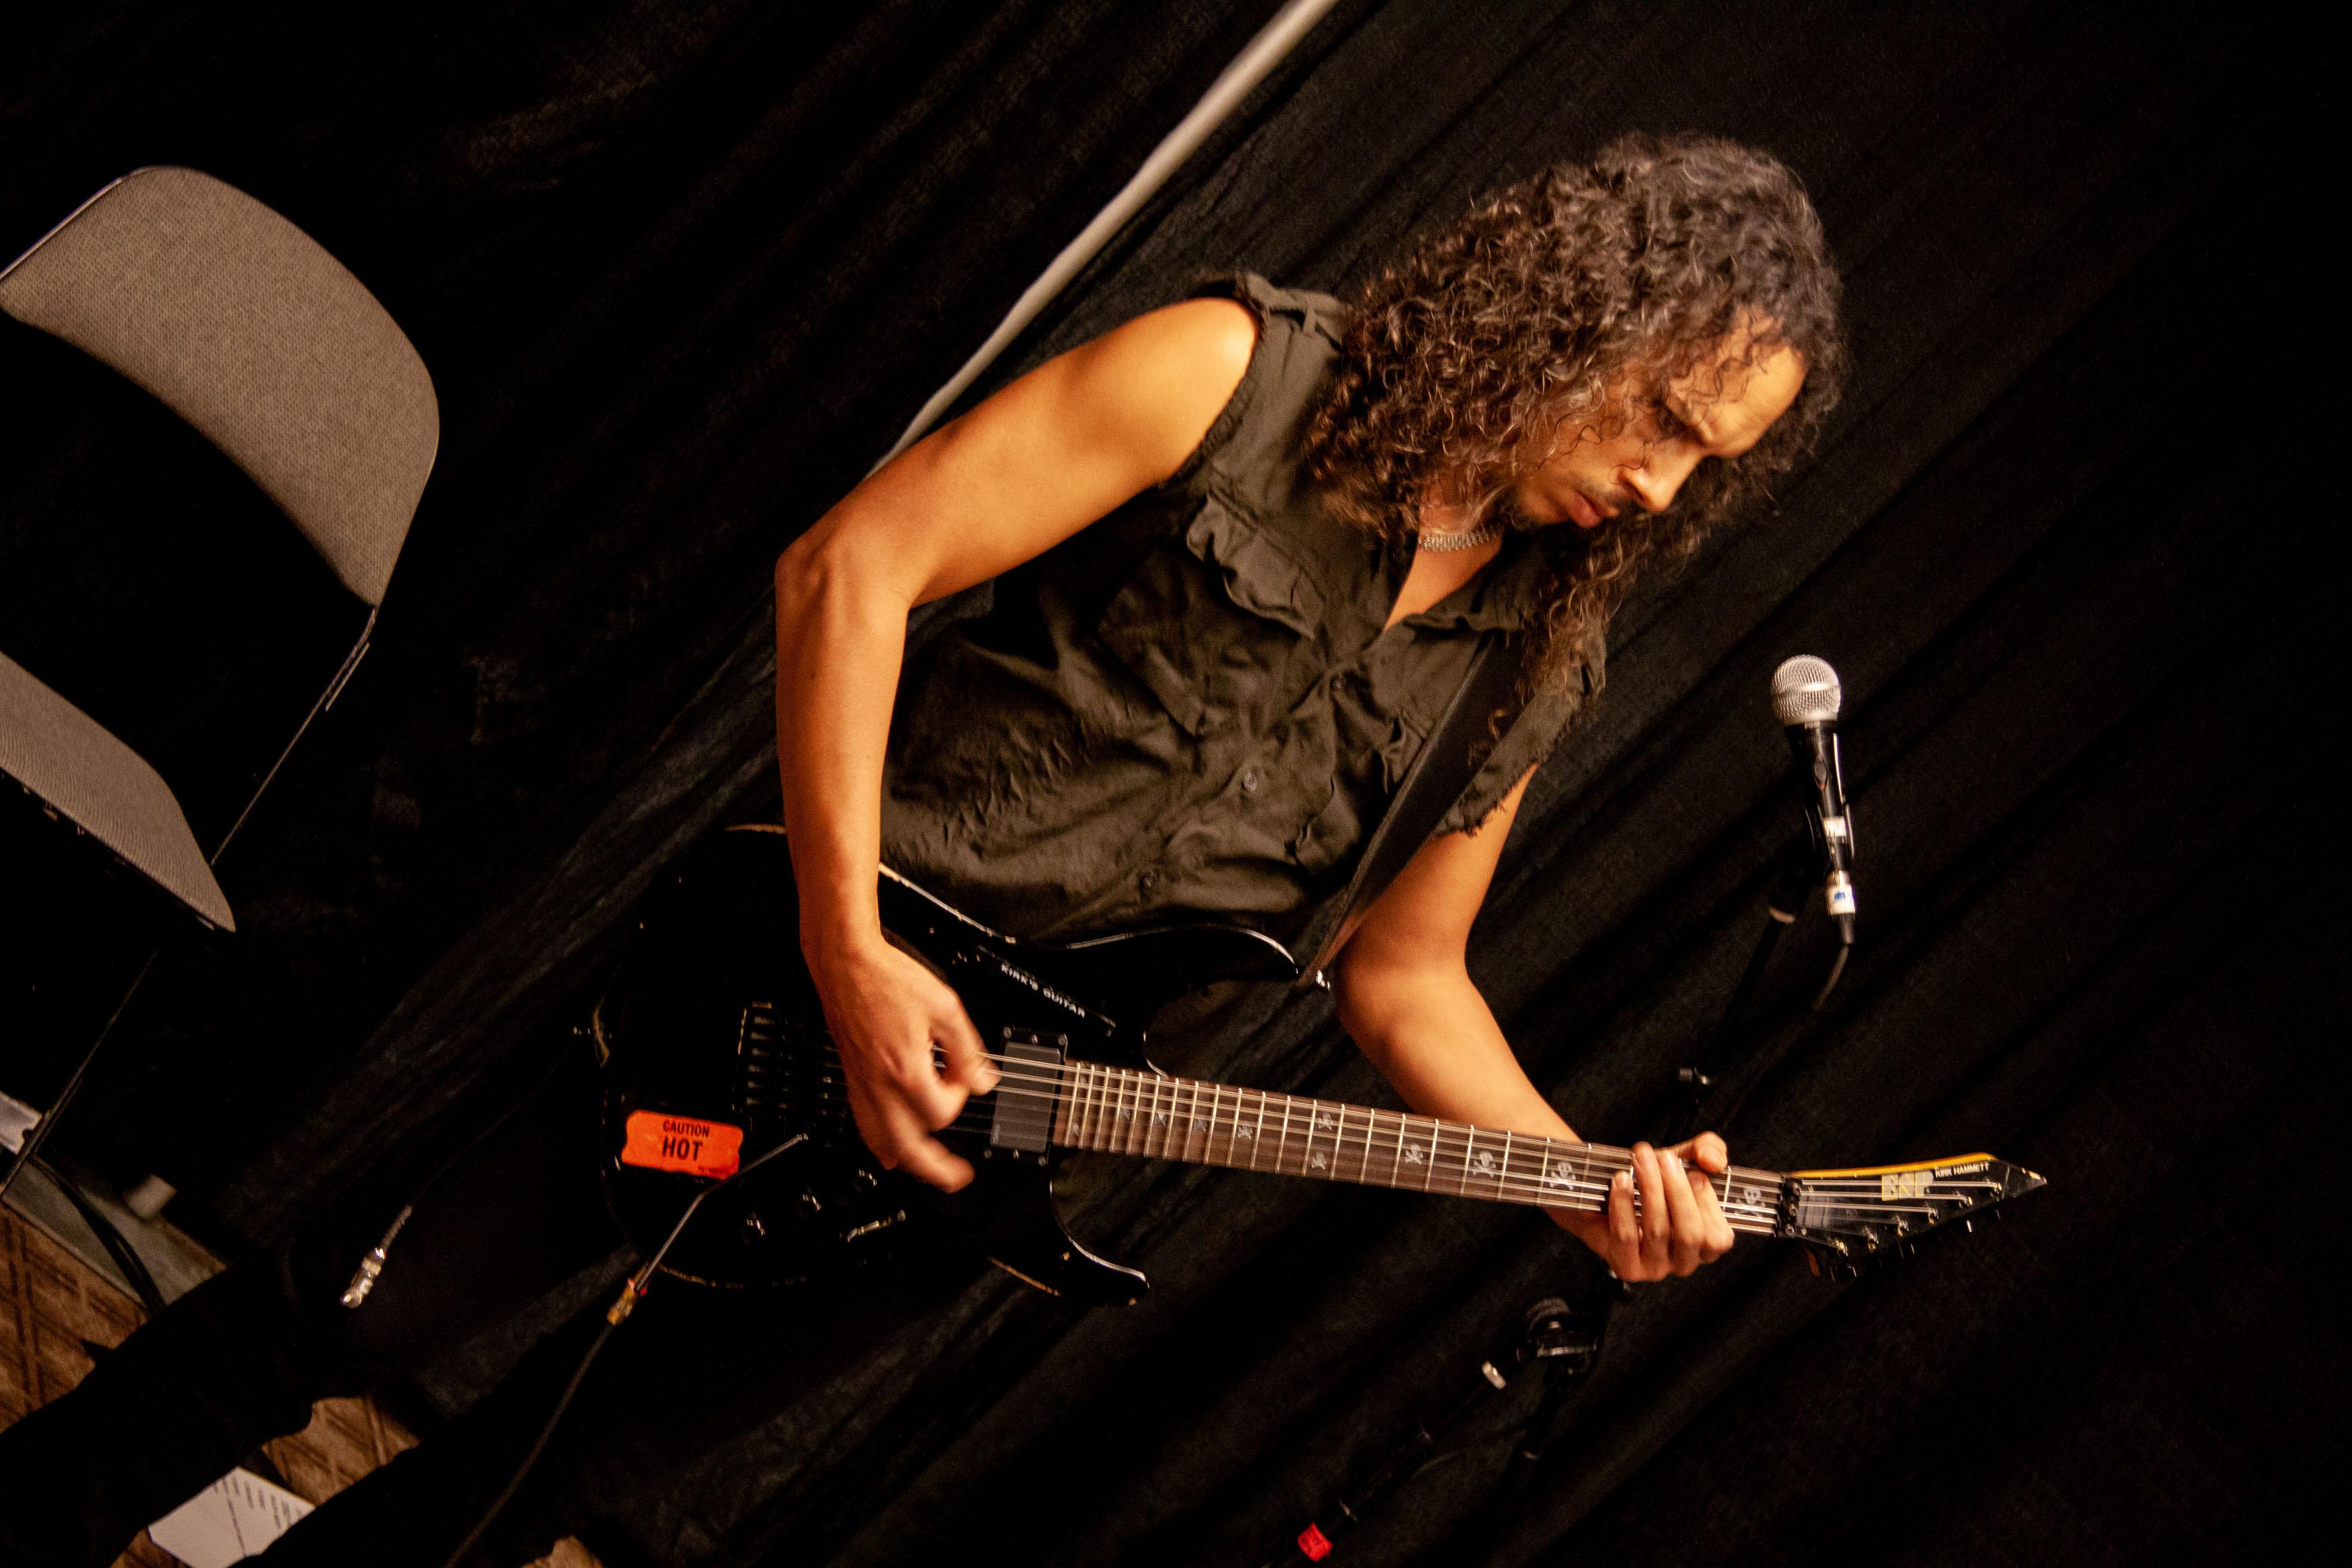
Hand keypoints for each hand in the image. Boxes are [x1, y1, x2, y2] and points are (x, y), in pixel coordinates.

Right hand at [806, 932, 996, 1190]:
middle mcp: (880, 1084)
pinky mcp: (852, 1079)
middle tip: (955, 1178)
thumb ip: (967, 1049)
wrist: (847, 965)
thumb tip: (984, 1080)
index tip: (965, 1080)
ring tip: (927, 1173)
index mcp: (906, 1068)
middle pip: (907, 1147)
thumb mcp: (944, 1007)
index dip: (960, 1099)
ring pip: (881, 1142)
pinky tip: (887, 1151)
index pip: (941, 1111)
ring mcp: (862, 1085)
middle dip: (934, 1169)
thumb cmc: (889, 979)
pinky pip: (862, 1125)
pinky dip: (878, 1144)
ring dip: (907, 1162)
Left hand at [1556, 1133, 1736, 1280]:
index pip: (1718, 1238)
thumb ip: (1709, 1150)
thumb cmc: (1653, 1180)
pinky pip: (1626, 1237)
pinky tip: (1620, 1181)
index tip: (1694, 1171)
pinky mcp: (1627, 1267)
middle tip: (1664, 1157)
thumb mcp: (1685, 1158)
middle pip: (1690, 1235)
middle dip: (1678, 1191)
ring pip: (1658, 1232)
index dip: (1708, 1204)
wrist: (1602, 1191)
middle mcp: (1684, 1262)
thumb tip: (1712, 1160)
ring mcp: (1655, 1269)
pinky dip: (1623, 1205)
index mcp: (1705, 1245)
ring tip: (1640, 1159)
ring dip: (1650, 1190)